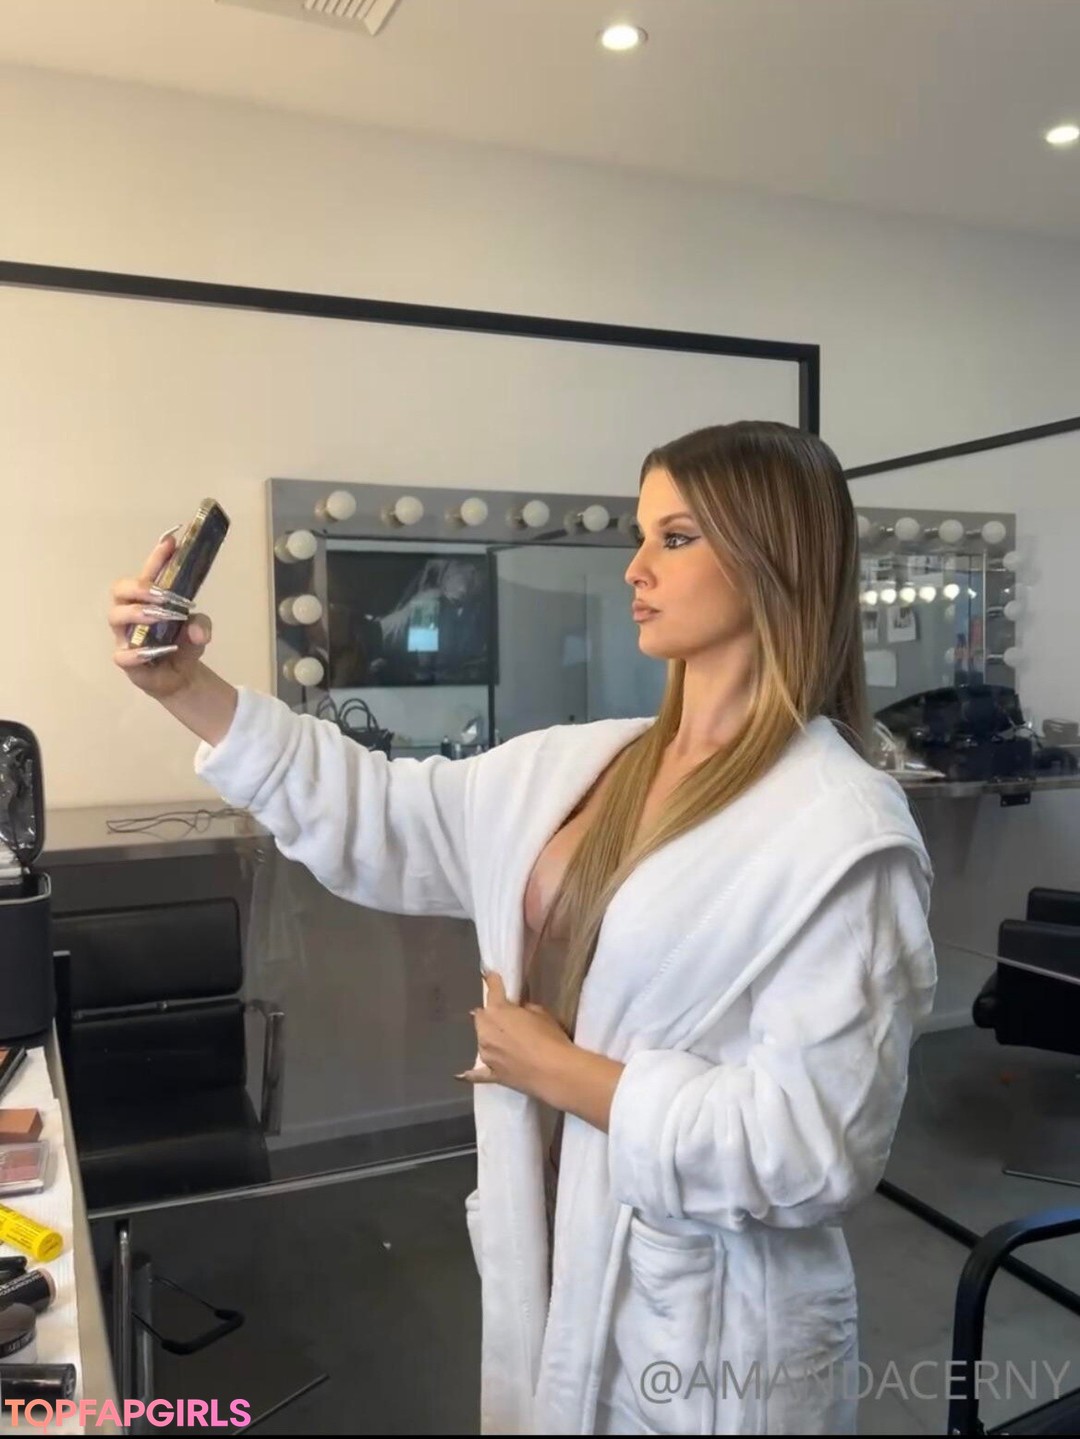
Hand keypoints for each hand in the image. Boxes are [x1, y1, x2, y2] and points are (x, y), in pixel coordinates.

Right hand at [109, 531, 213, 698]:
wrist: (181, 678)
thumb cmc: (183, 644)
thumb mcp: (200, 631)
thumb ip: (202, 625)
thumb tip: (196, 630)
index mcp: (149, 599)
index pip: (148, 573)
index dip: (157, 557)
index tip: (171, 541)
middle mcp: (131, 612)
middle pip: (120, 589)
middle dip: (140, 586)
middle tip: (163, 593)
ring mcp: (125, 636)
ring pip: (116, 616)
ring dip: (140, 613)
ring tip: (162, 616)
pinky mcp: (125, 660)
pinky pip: (123, 655)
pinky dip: (138, 652)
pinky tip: (155, 651)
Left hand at [458, 971, 574, 1099]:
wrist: (554, 1072)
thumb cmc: (550, 1038)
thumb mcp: (542, 1014)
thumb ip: (525, 1010)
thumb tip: (518, 1013)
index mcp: (498, 1010)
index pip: (493, 990)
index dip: (492, 981)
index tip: (489, 975)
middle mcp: (485, 1031)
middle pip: (481, 1016)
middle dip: (489, 1014)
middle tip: (502, 1015)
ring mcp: (486, 1054)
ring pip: (481, 1040)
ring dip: (488, 1037)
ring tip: (502, 1040)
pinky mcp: (492, 1074)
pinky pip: (476, 1073)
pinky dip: (471, 1073)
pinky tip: (460, 1075)